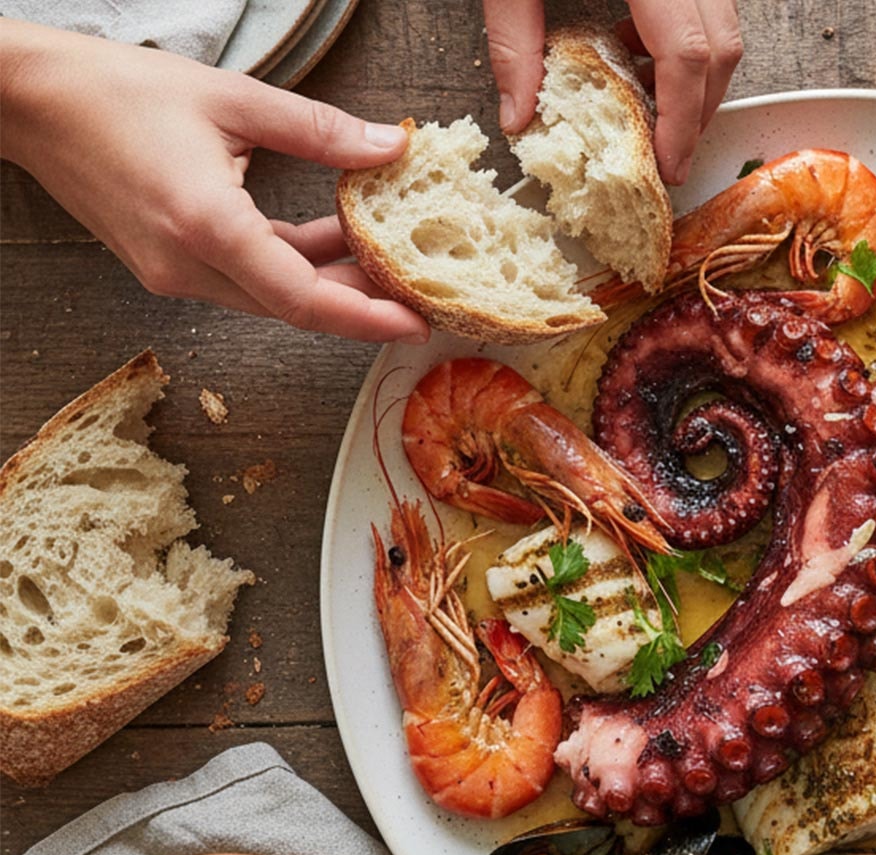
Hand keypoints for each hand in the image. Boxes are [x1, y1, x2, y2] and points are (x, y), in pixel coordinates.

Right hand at [0, 19, 429, 341]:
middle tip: (420, 290)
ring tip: (387, 256)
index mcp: (206, 227)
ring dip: (329, 281)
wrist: (30, 102)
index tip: (415, 323)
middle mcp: (187, 266)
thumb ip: (321, 131)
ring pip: (271, 296)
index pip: (303, 299)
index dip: (365, 318)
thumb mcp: (234, 100)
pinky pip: (245, 278)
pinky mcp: (167, 265)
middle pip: (294, 306)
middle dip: (361, 302)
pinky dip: (291, 264)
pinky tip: (331, 236)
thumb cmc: (117, 93)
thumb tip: (391, 145)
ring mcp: (173, 272)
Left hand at [483, 0, 741, 183]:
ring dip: (695, 79)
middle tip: (668, 157)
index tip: (668, 166)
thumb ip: (514, 41)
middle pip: (721, 48)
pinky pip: (707, 9)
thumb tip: (518, 117)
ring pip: (724, 30)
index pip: (686, 54)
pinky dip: (685, 44)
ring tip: (649, 110)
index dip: (681, 119)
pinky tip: (641, 55)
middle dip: (698, 112)